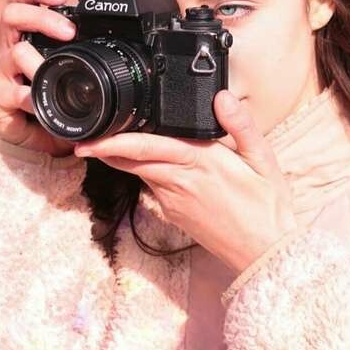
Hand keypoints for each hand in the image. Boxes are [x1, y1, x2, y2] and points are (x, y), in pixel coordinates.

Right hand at [0, 0, 77, 156]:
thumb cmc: (55, 100)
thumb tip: (119, 50)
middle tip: (69, 31)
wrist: (35, 140)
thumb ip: (84, 58)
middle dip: (42, 18)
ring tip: (53, 71)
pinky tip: (38, 101)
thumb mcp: (70, 74)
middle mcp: (8, 48)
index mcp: (25, 36)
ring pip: (14, 52)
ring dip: (39, 62)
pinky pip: (12, 92)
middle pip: (12, 14)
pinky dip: (29, 97)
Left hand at [73, 91, 297, 274]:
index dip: (114, 141)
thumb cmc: (267, 206)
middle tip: (81, 137)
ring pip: (138, 173)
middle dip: (104, 149)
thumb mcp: (264, 161)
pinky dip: (141, 171)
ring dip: (120, 158)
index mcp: (200, 163)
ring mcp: (173, 201)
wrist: (264, 253)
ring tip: (103, 142)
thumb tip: (221, 97)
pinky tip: (143, 162)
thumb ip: (241, 125)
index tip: (90, 136)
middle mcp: (180, 182)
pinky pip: (152, 186)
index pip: (147, 147)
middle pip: (132, 160)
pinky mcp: (174, 214)